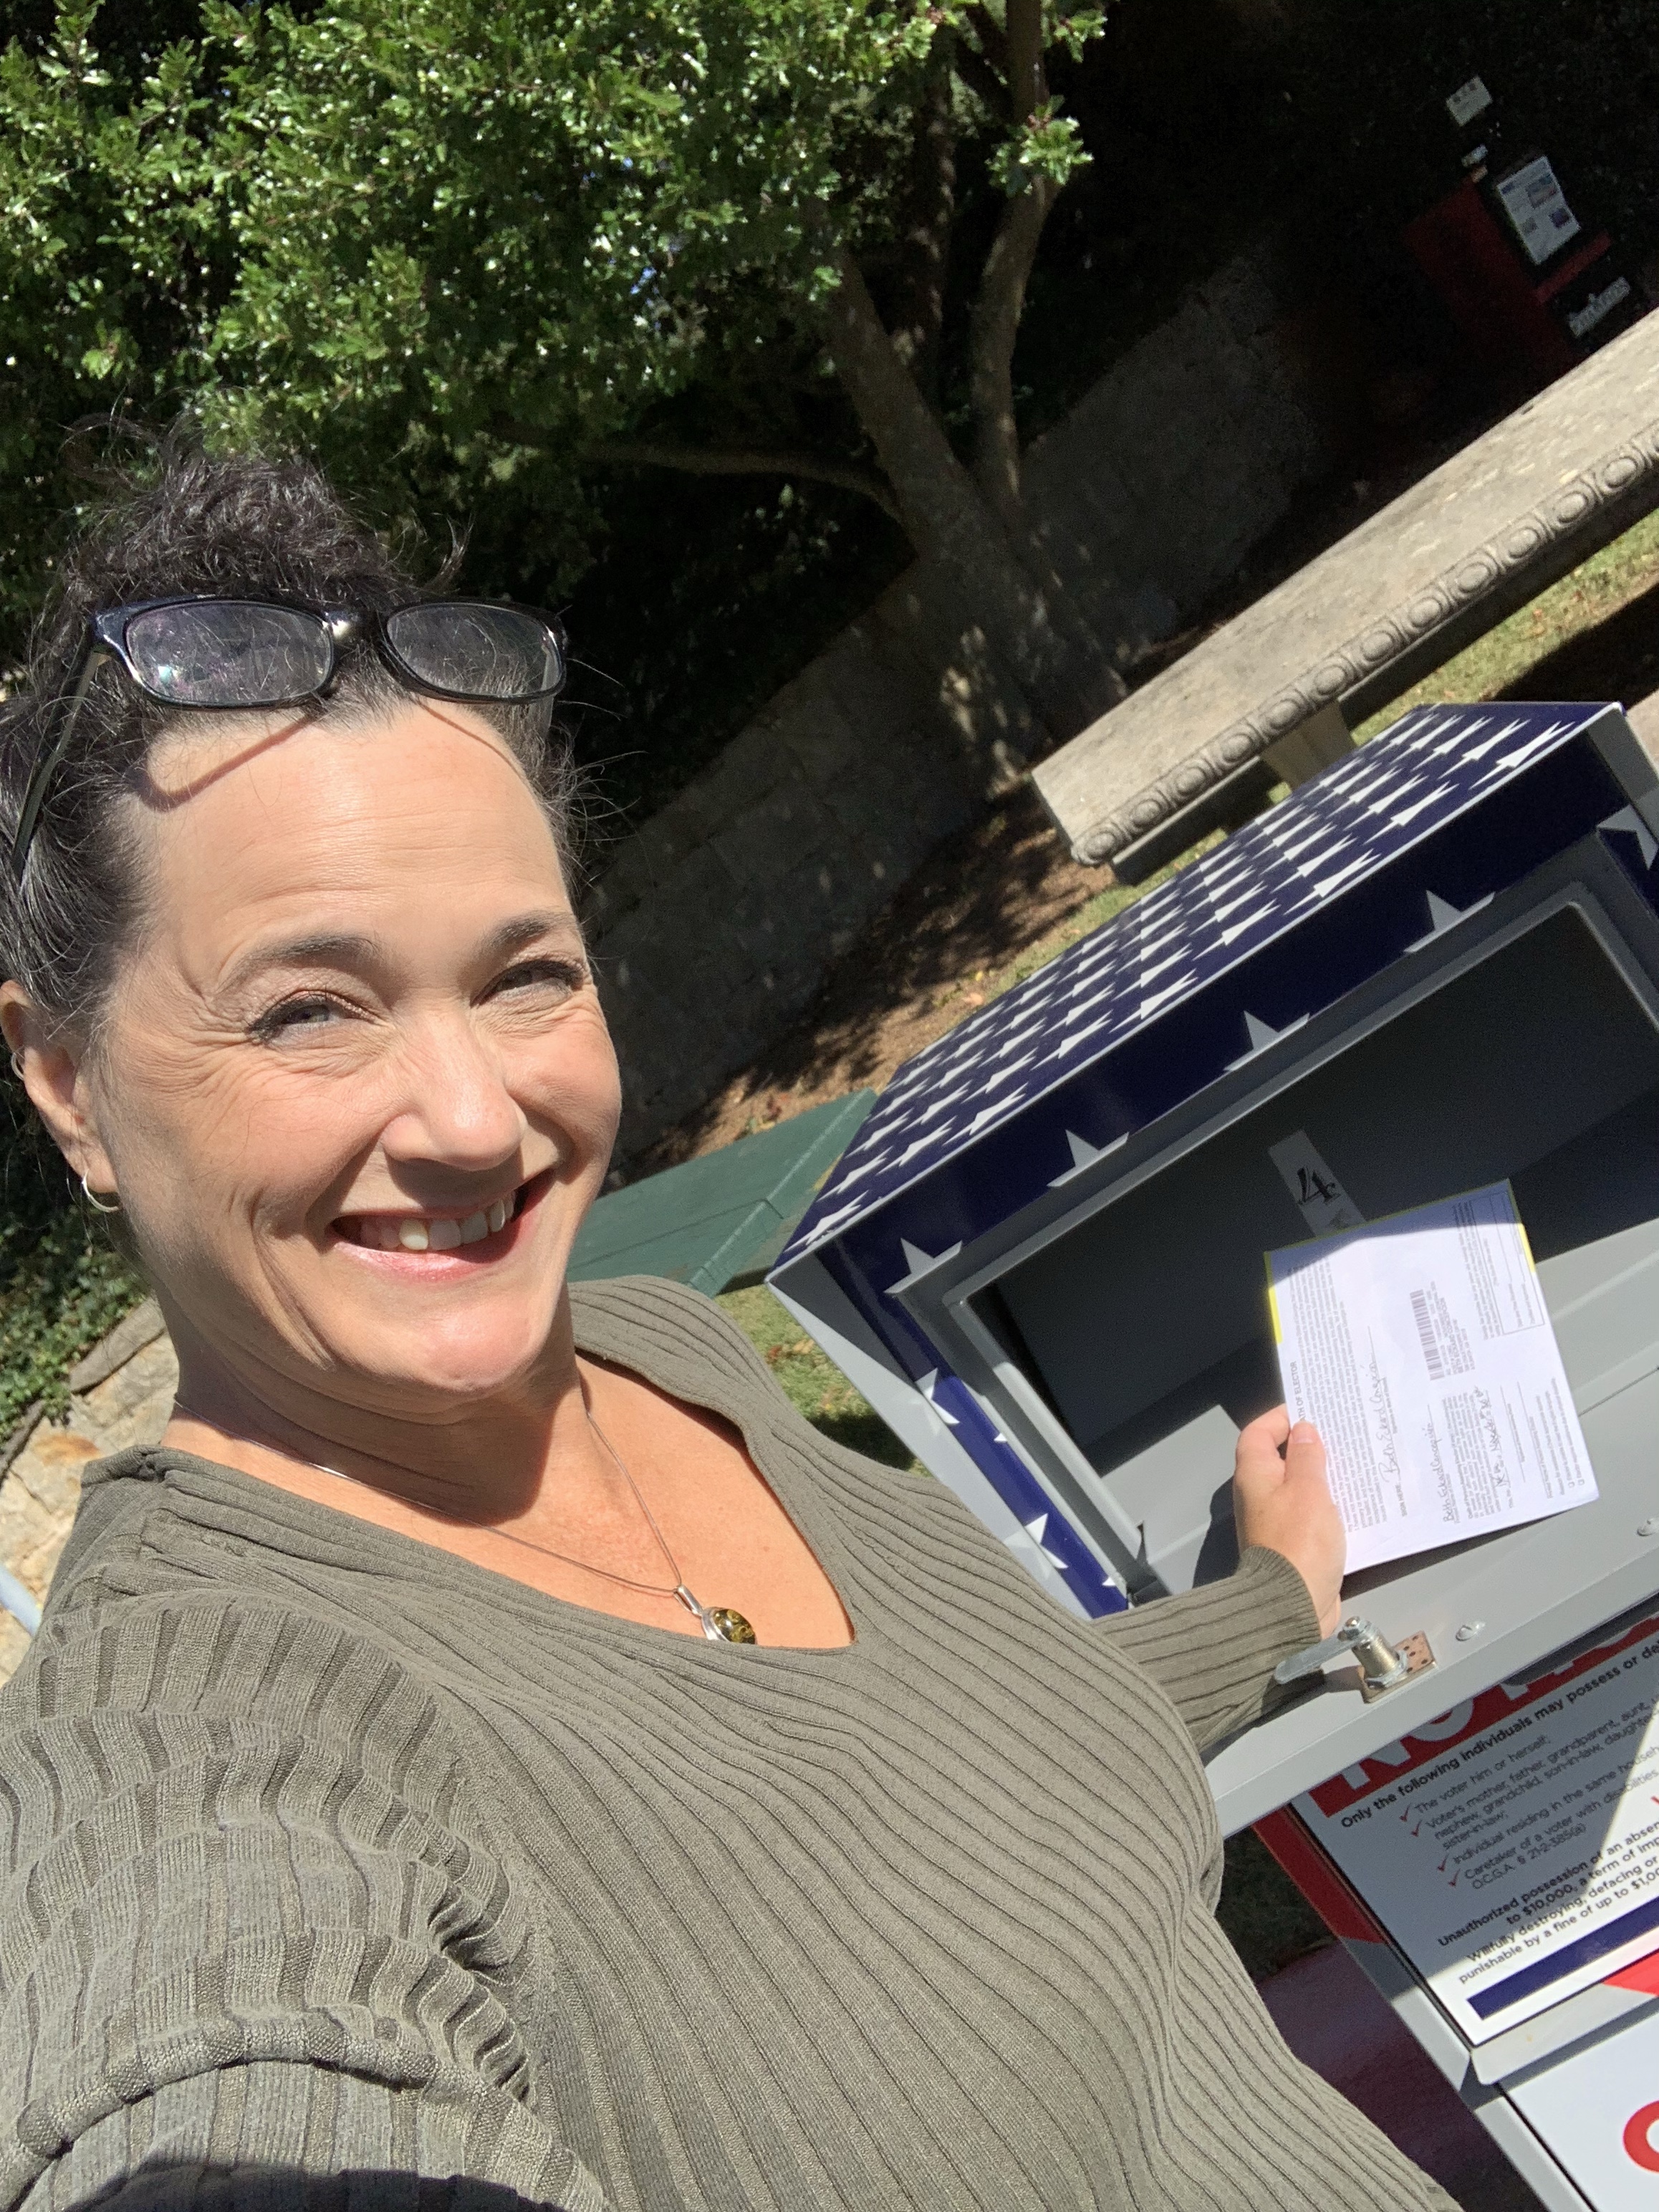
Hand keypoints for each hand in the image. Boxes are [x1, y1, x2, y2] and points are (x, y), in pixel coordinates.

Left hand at [1232, 1407, 1344, 1634]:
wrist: (1293, 1604)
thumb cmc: (1298, 1541)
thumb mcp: (1308, 1490)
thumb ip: (1307, 1458)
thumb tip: (1303, 1430)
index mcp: (1255, 1475)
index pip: (1258, 1433)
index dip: (1281, 1418)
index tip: (1311, 1411)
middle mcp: (1260, 1495)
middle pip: (1281, 1459)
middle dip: (1310, 1446)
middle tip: (1344, 1435)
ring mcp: (1277, 1521)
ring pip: (1301, 1487)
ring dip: (1325, 1476)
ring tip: (1358, 1462)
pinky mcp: (1296, 1544)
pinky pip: (1314, 1514)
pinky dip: (1332, 1506)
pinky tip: (1359, 1502)